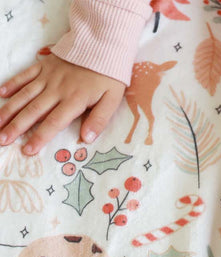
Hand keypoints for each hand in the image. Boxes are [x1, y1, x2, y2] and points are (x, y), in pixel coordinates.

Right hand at [0, 53, 125, 154]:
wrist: (102, 45)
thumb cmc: (109, 76)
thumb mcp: (112, 100)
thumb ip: (99, 120)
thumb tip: (87, 139)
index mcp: (74, 100)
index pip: (53, 123)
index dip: (40, 137)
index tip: (27, 150)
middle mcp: (56, 89)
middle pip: (33, 111)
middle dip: (16, 127)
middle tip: (2, 140)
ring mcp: (48, 77)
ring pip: (25, 95)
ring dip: (9, 109)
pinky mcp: (44, 66)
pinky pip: (25, 75)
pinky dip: (12, 84)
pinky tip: (0, 94)